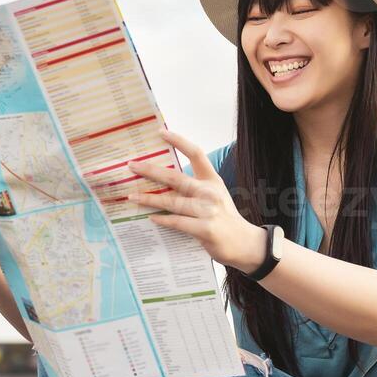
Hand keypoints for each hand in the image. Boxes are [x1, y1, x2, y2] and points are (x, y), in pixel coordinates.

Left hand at [126, 129, 261, 270]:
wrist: (245, 243)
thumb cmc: (224, 218)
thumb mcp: (215, 196)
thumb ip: (195, 187)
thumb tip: (164, 181)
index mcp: (213, 180)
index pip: (196, 153)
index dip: (178, 141)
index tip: (160, 132)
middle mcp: (210, 192)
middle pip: (176, 178)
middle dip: (151, 171)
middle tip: (132, 166)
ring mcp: (208, 211)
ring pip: (172, 201)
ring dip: (149, 199)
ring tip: (131, 196)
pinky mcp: (205, 229)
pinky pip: (177, 222)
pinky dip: (163, 219)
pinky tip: (151, 217)